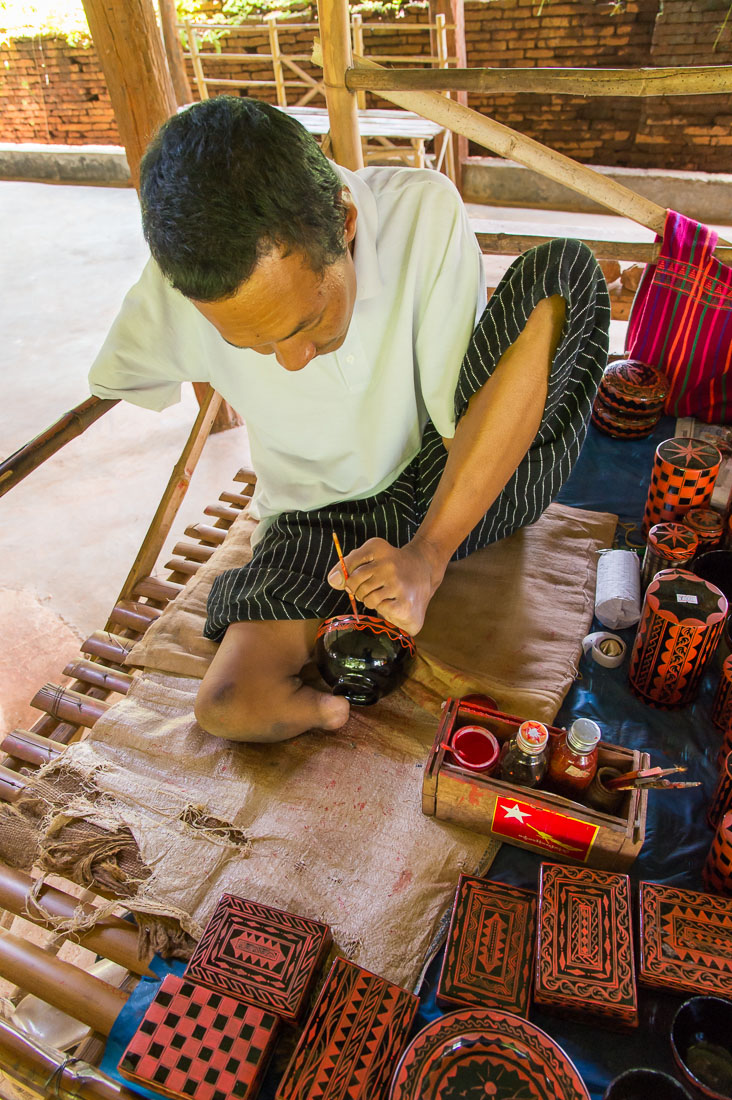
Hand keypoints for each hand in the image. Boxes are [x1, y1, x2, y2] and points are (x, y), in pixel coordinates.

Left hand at [327, 536, 445, 635]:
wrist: (426, 570)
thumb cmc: (391, 566)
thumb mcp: (371, 556)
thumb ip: (348, 566)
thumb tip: (333, 581)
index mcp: (377, 548)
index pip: (347, 565)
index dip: (346, 577)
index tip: (353, 581)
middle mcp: (388, 563)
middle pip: (354, 584)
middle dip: (359, 590)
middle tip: (374, 588)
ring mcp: (398, 583)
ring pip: (367, 599)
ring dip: (372, 600)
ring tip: (385, 594)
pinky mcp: (404, 603)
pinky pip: (380, 609)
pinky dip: (384, 608)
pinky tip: (394, 601)